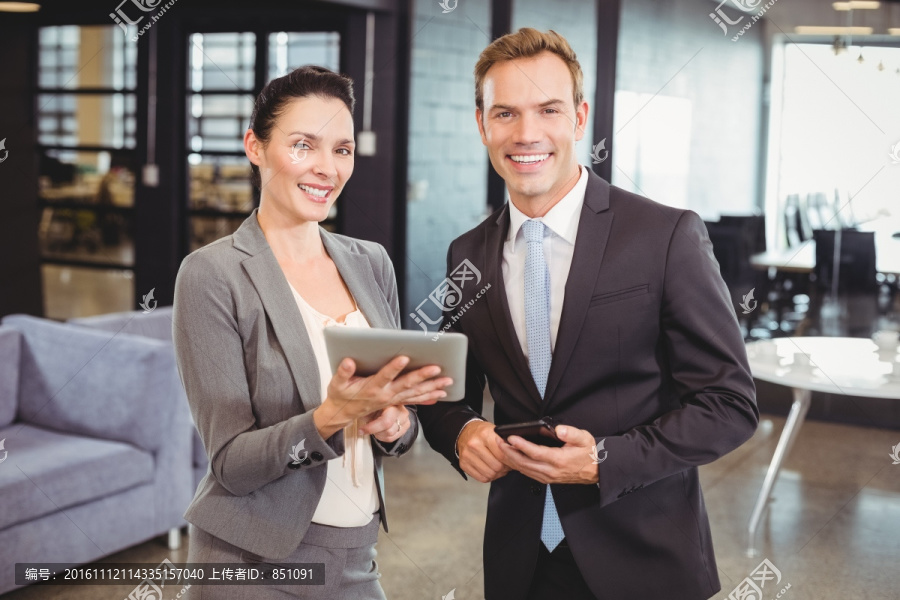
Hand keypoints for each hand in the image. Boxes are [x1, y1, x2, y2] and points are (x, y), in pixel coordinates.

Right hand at [314, 356, 450, 438]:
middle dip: (422, 376)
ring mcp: (392, 400)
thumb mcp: (336, 383)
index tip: (404, 357)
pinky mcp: (395, 402)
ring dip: (432, 387)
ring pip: (415, 393)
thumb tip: (348, 361)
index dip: (393, 368)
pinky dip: (428, 397)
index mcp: (371, 388)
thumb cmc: (341, 395)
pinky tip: (440, 394)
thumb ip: (342, 372)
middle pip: (406, 384)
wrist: (342, 414)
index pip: (384, 376)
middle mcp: (385, 395)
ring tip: (447, 382)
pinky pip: (414, 400)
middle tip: (437, 368)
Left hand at [360, 405, 409, 442]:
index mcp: (392, 402)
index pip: (385, 421)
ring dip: (379, 434)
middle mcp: (401, 410)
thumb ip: (364, 410)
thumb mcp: (369, 404)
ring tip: (374, 428)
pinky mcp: (407, 425)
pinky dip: (384, 437)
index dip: (372, 428)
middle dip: (375, 431)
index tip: (361, 430)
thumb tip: (354, 416)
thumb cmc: (377, 403)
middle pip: (388, 430)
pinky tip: (380, 430)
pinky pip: (393, 437)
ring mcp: (405, 418)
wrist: (390, 402)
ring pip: (390, 435)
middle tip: (367, 429)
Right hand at [457, 420, 510, 482]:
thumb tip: (518, 454)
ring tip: (499, 468)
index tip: (513, 460)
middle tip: (506, 465)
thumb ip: (505, 442)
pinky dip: (489, 477)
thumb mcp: (495, 431)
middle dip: (504, 468)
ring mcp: (467, 455)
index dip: (510, 460)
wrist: (465, 432)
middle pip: (496, 466)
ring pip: (489, 474)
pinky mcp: (463, 464)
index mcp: (484, 434)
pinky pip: (481, 478)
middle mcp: (474, 445)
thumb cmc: (482, 432)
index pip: (502, 454)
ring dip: (497, 474)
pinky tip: (490, 470)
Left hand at [498, 425, 598, 484]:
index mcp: (559, 460)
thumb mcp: (584, 438)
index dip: (521, 445)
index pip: (535, 453)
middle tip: (498, 441)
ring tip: (501, 448)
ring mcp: (548, 477)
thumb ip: (571, 433)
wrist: (596, 470)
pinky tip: (511, 458)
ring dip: (510, 459)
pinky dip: (517, 465)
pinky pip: (528, 473)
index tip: (510, 437)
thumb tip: (559, 429)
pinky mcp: (546, 479)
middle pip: (524, 463)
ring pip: (524, 469)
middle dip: (509, 452)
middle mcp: (551, 471)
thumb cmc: (589, 453)